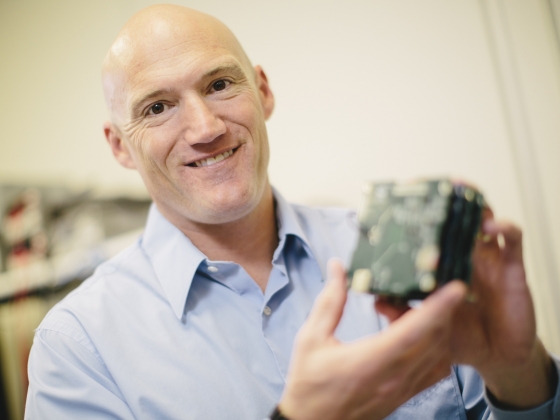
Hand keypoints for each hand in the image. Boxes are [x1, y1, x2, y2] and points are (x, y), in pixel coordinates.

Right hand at [279, 260, 466, 419]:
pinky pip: (434, 371)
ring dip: (437, 327)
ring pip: (438, 354)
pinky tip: (420, 335)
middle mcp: (394, 377)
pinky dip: (437, 349)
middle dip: (439, 309)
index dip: (437, 308)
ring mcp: (403, 389)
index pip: (414, 331)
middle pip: (434, 339)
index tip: (456, 288)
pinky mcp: (405, 396)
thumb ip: (330, 301)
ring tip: (416, 309)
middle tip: (425, 289)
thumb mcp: (311, 338)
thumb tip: (337, 267)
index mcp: (370, 361)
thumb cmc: (309, 382)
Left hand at [377, 209, 555, 408]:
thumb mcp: (425, 325)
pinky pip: (512, 239)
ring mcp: (489, 258)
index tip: (401, 198)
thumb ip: (403, 314)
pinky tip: (491, 225)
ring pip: (483, 218)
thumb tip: (377, 301)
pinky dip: (504, 227)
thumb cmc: (460, 335)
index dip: (418, 214)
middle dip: (443, 197)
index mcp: (441, 264)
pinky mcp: (512, 268)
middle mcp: (464, 255)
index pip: (429, 232)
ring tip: (459, 190)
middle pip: (454, 216)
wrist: (496, 356)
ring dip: (472, 201)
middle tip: (430, 184)